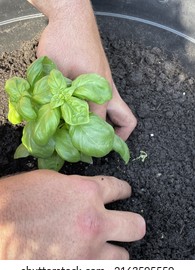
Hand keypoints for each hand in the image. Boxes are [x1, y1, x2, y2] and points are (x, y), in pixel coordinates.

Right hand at [0, 170, 144, 258]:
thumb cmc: (18, 200)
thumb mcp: (51, 182)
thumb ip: (78, 188)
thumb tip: (91, 194)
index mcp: (87, 193)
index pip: (119, 189)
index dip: (123, 190)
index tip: (124, 193)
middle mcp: (93, 222)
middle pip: (135, 226)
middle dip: (131, 224)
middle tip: (123, 224)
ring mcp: (86, 253)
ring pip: (122, 259)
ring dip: (114, 252)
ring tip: (101, 249)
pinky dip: (96, 267)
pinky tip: (85, 260)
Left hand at [34, 0, 136, 139]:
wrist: (73, 17)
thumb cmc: (64, 41)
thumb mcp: (57, 74)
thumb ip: (60, 99)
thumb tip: (58, 121)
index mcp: (100, 92)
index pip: (100, 127)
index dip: (90, 141)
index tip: (78, 150)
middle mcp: (108, 92)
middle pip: (126, 120)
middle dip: (117, 138)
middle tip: (98, 145)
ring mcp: (107, 85)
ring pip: (118, 111)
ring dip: (108, 124)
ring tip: (88, 133)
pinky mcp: (101, 80)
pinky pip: (108, 101)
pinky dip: (100, 111)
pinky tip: (81, 112)